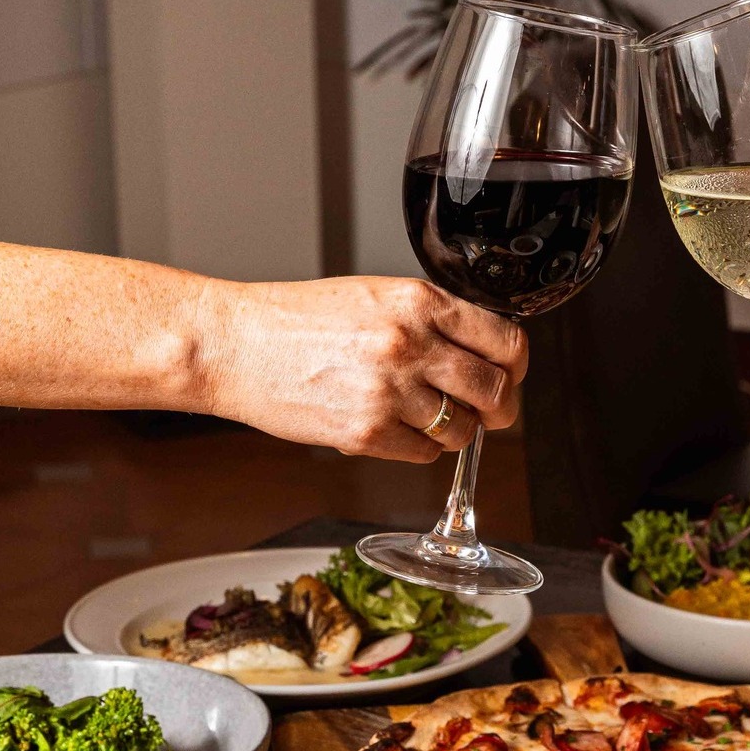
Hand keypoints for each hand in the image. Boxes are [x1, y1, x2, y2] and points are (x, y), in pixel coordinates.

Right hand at [196, 276, 527, 461]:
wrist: (235, 344)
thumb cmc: (298, 320)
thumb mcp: (374, 296)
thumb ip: (431, 321)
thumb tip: (484, 356)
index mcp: (418, 302)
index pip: (505, 342)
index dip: (514, 367)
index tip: (508, 376)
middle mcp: (410, 344)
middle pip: (494, 392)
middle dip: (499, 409)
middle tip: (487, 413)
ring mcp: (389, 392)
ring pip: (461, 430)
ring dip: (451, 430)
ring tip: (419, 414)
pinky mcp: (366, 433)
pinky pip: (424, 454)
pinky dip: (416, 447)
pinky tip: (390, 427)